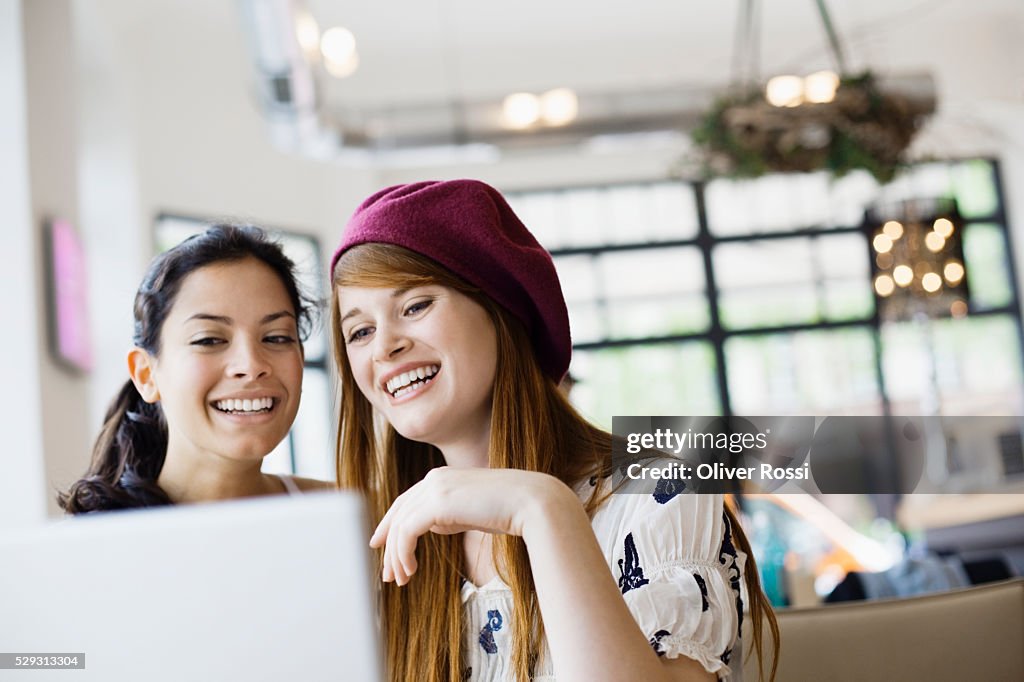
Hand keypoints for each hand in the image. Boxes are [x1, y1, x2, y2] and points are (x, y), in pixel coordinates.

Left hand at [368, 467, 573, 584]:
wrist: (529, 503)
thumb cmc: (508, 510)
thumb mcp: (471, 511)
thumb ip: (450, 514)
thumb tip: (433, 525)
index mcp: (441, 478)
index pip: (406, 501)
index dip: (390, 524)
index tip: (381, 545)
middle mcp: (434, 479)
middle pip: (398, 513)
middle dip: (389, 545)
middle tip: (387, 573)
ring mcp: (434, 488)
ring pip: (400, 525)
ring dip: (396, 556)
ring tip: (401, 579)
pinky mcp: (437, 503)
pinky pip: (407, 532)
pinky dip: (403, 553)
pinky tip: (411, 570)